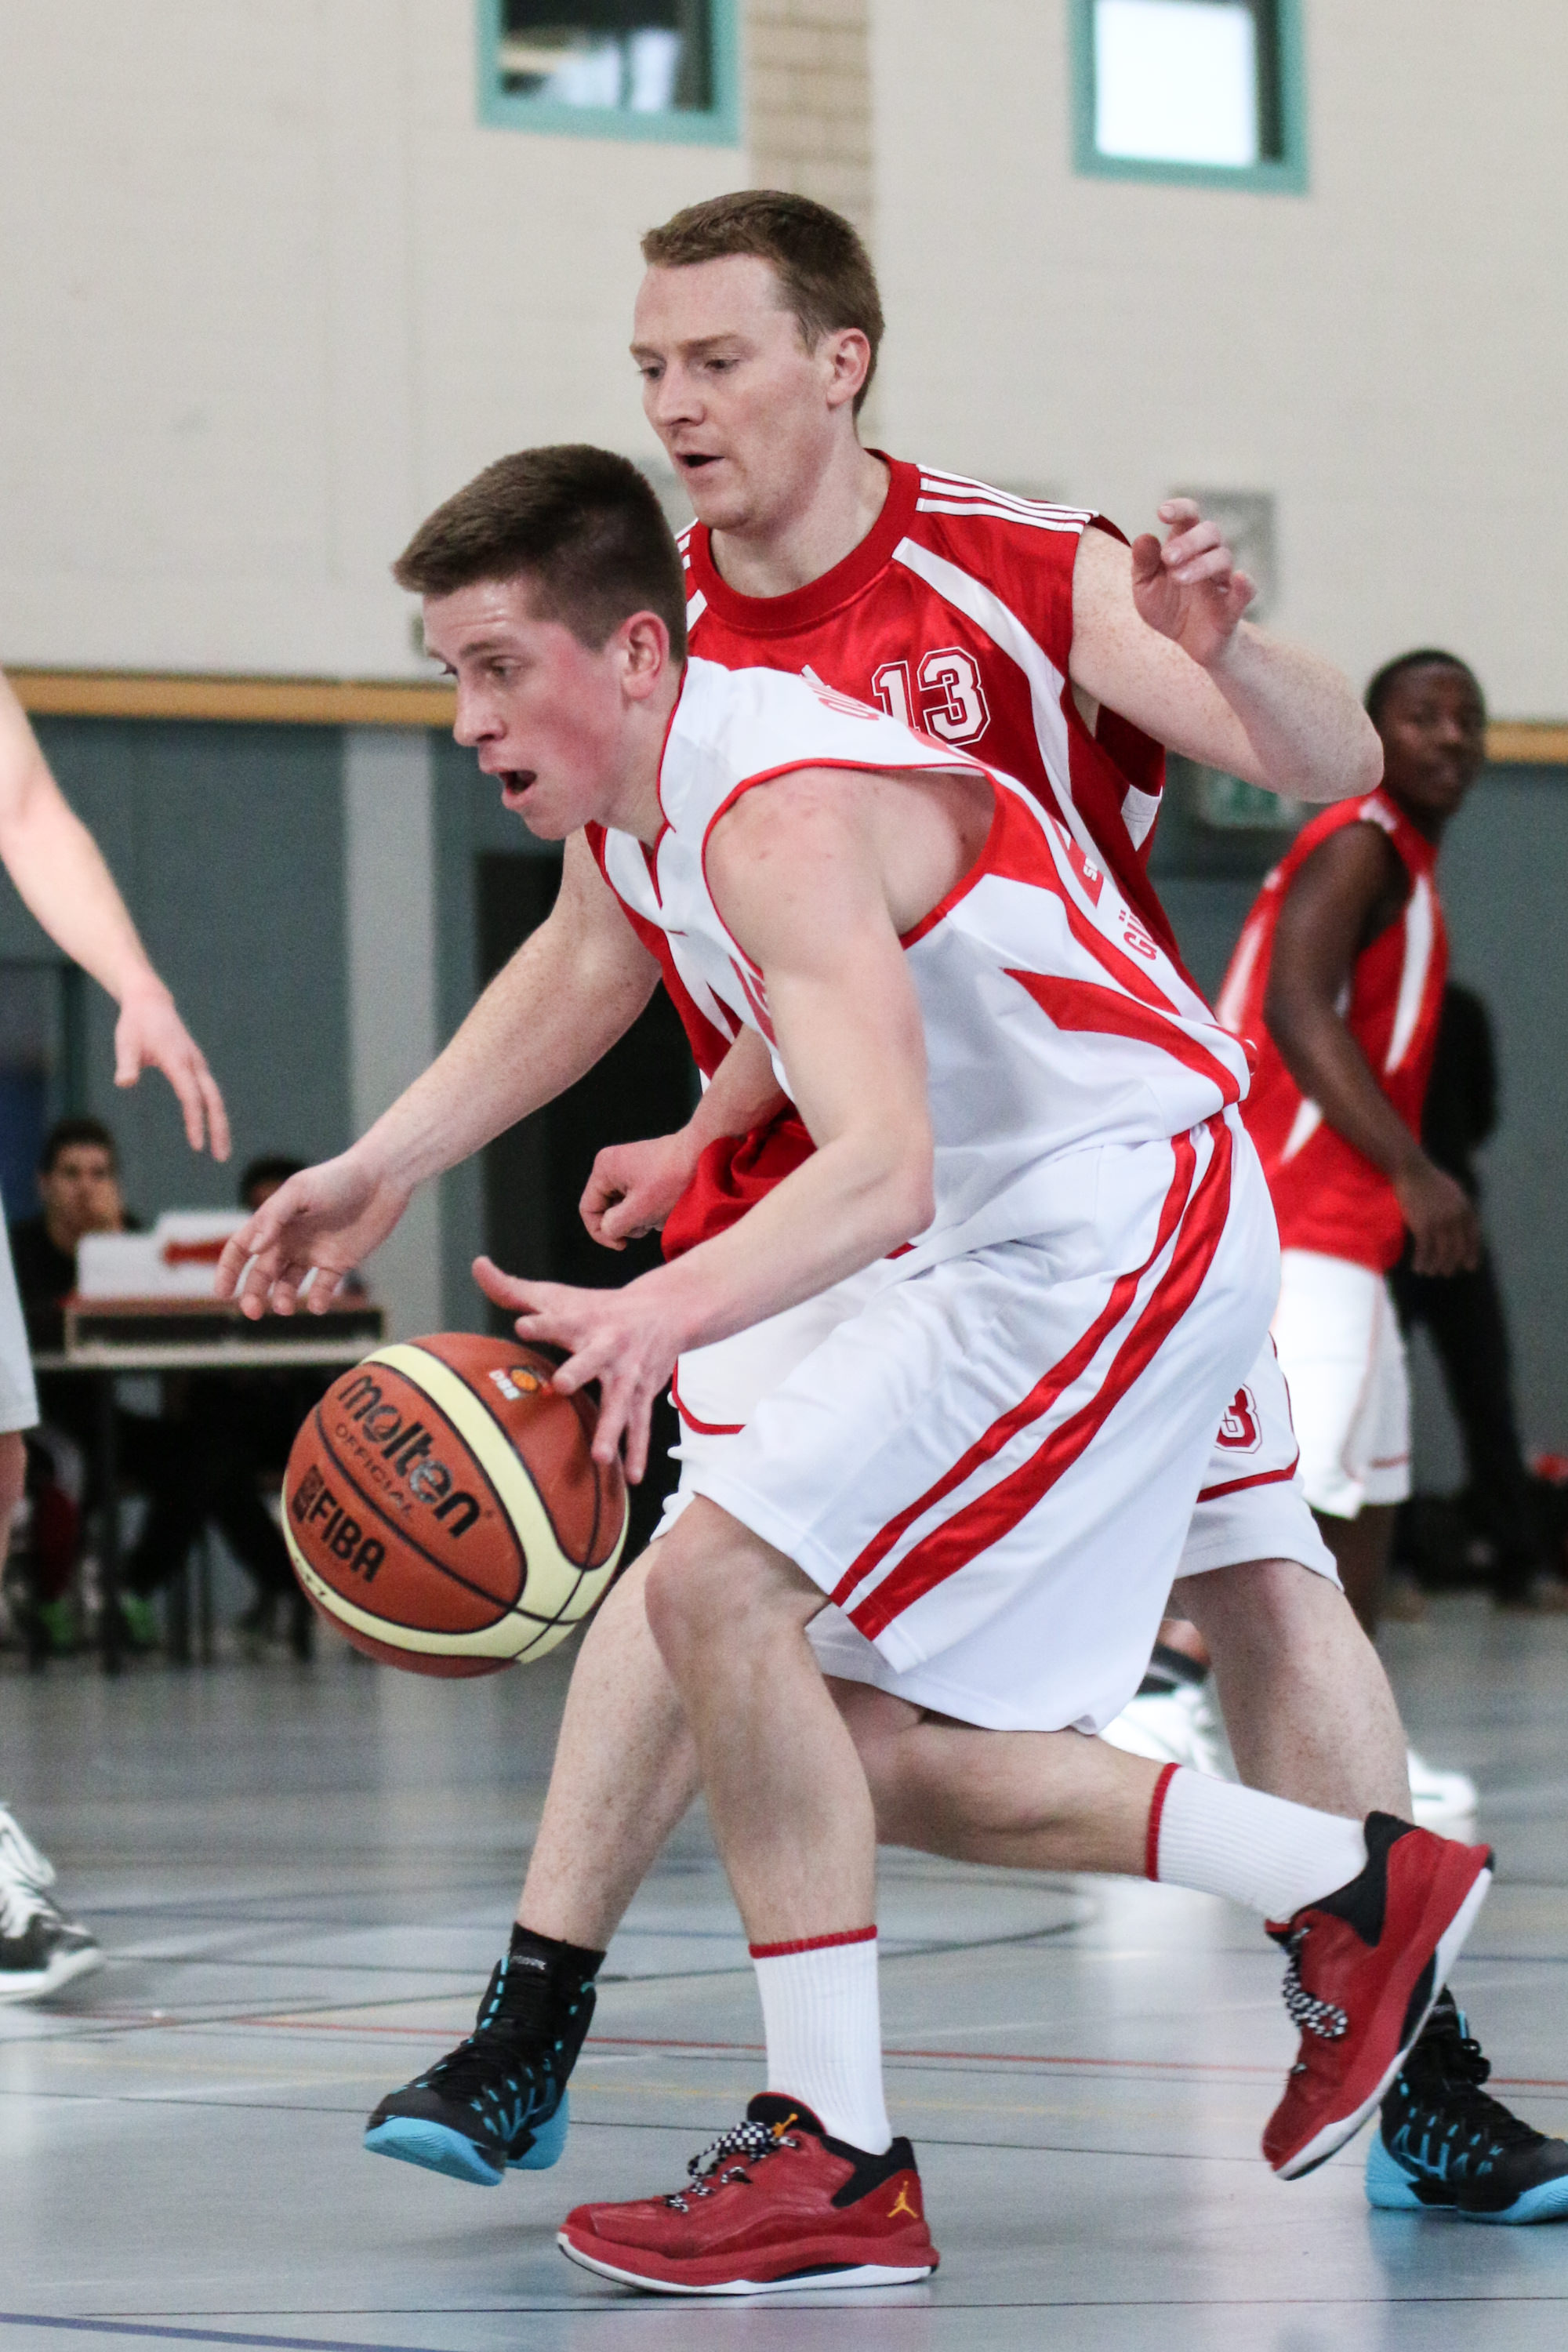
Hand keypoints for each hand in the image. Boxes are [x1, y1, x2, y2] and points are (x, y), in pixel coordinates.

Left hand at [115, 986, 230, 1158]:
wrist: (150, 1002)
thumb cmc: (135, 1024)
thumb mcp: (125, 1042)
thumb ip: (126, 1064)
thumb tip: (124, 1084)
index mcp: (178, 1060)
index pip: (191, 1097)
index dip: (195, 1122)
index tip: (196, 1146)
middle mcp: (194, 1063)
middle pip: (214, 1101)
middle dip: (219, 1129)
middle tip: (221, 1157)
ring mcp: (198, 1064)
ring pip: (215, 1098)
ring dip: (220, 1124)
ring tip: (220, 1151)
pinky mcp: (196, 1065)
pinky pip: (210, 1093)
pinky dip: (214, 1112)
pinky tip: (211, 1128)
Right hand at [215, 1152, 412, 1316]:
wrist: (382, 1179)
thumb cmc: (337, 1179)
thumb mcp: (300, 1191)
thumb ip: (274, 1217)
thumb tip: (252, 1248)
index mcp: (274, 1222)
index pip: (240, 1248)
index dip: (228, 1270)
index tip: (222, 1293)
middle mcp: (290, 1240)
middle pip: (261, 1274)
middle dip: (253, 1294)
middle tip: (253, 1312)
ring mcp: (313, 1252)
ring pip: (288, 1285)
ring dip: (282, 1299)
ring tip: (285, 1307)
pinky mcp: (339, 1262)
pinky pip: (323, 1288)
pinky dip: (319, 1300)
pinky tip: (319, 1304)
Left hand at [472, 1254, 685, 1482]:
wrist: (665, 1310)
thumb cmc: (597, 1307)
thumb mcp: (557, 1296)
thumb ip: (512, 1288)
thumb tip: (477, 1264)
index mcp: (582, 1322)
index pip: (557, 1319)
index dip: (541, 1322)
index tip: (523, 1324)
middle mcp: (607, 1347)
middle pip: (591, 1359)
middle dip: (578, 1371)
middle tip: (563, 1385)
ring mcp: (628, 1374)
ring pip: (620, 1403)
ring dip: (611, 1429)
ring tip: (599, 1457)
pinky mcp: (643, 1394)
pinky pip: (640, 1425)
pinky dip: (637, 1451)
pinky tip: (632, 1477)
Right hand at [580, 1131, 702, 1249]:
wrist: (706, 1154)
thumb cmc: (673, 1180)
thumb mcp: (639, 1210)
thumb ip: (614, 1225)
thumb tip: (609, 1229)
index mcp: (604, 1168)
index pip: (588, 1209)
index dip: (600, 1232)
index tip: (622, 1245)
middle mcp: (614, 1165)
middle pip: (607, 1208)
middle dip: (627, 1223)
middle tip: (648, 1224)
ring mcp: (631, 1168)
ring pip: (625, 1207)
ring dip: (642, 1218)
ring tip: (662, 1212)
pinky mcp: (648, 1173)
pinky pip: (640, 1200)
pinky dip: (651, 1210)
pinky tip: (668, 1206)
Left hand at [1130, 499, 1255, 670]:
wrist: (1188, 643)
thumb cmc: (1168, 607)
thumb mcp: (1146, 587)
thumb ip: (1143, 564)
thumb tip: (1143, 537)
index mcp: (1186, 546)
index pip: (1189, 516)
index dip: (1180, 509)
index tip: (1162, 513)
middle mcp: (1208, 556)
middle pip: (1210, 531)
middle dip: (1188, 540)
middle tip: (1168, 558)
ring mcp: (1223, 580)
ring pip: (1223, 558)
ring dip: (1200, 565)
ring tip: (1178, 578)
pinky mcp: (1233, 607)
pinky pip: (1246, 591)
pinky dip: (1245, 584)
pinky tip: (1239, 578)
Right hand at [1394, 1157, 1481, 1276]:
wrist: (1412, 1170)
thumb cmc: (1429, 1179)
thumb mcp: (1453, 1191)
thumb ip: (1460, 1207)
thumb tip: (1462, 1224)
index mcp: (1466, 1209)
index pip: (1473, 1238)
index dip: (1472, 1254)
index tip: (1469, 1267)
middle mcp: (1457, 1218)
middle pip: (1458, 1249)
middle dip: (1452, 1264)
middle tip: (1446, 1273)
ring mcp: (1440, 1222)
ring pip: (1442, 1253)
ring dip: (1436, 1266)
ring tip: (1430, 1272)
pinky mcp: (1423, 1226)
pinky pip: (1425, 1251)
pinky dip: (1422, 1262)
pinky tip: (1417, 1268)